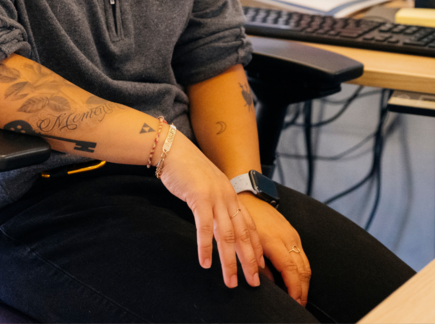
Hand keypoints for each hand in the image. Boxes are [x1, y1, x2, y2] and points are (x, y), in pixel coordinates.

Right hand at [156, 128, 264, 289]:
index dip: (256, 248)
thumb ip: (215, 205)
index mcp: (232, 197)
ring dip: (230, 261)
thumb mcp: (208, 189)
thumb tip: (216, 226)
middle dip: (250, 261)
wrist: (174, 150)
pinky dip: (205, 247)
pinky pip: (204, 227)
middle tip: (253, 283)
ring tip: (231, 281)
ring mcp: (215, 198)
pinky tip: (206, 263)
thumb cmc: (188, 172)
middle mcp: (228, 198)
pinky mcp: (199, 197)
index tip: (260, 268)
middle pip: (244, 235)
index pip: (250, 227)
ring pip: (227, 235)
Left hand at [240, 193, 310, 305]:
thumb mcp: (245, 243)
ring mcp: (293, 235)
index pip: (291, 270)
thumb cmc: (243, 220)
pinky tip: (297, 280)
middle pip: (303, 269)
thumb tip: (264, 282)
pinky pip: (303, 256)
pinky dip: (303, 271)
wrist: (249, 197)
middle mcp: (288, 238)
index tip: (294, 301)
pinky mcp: (294, 234)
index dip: (294, 288)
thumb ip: (257, 264)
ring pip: (305, 263)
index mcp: (275, 241)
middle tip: (299, 305)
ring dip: (304, 282)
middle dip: (303, 289)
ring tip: (300, 297)